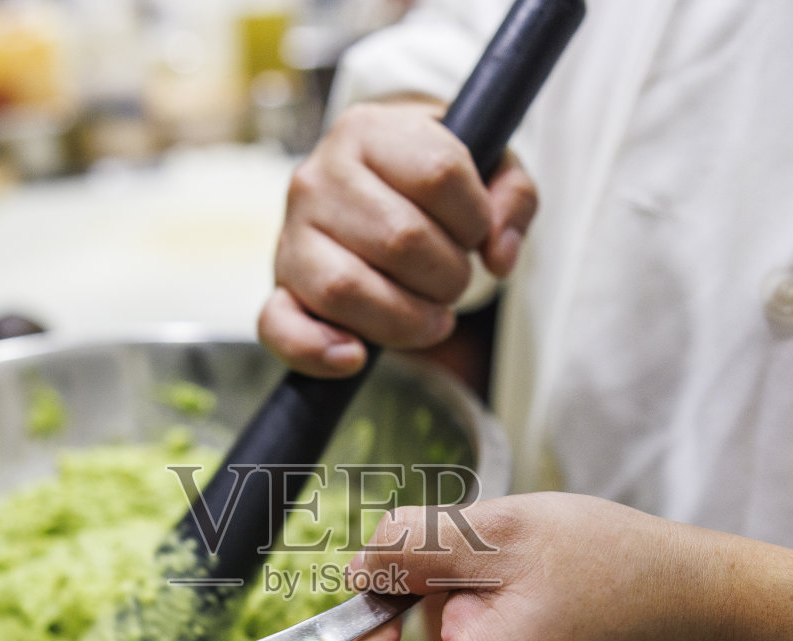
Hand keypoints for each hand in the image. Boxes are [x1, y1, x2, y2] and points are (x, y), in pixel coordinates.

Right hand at [259, 100, 539, 377]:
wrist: (368, 185)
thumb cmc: (429, 179)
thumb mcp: (486, 168)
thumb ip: (512, 199)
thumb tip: (498, 257)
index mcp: (370, 131)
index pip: (439, 173)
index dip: (475, 216)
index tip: (475, 229)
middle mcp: (319, 176)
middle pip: (400, 239)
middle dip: (448, 276)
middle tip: (453, 280)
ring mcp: (292, 233)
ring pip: (346, 289)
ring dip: (405, 320)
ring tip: (428, 318)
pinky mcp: (280, 285)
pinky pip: (280, 326)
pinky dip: (317, 350)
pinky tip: (355, 356)